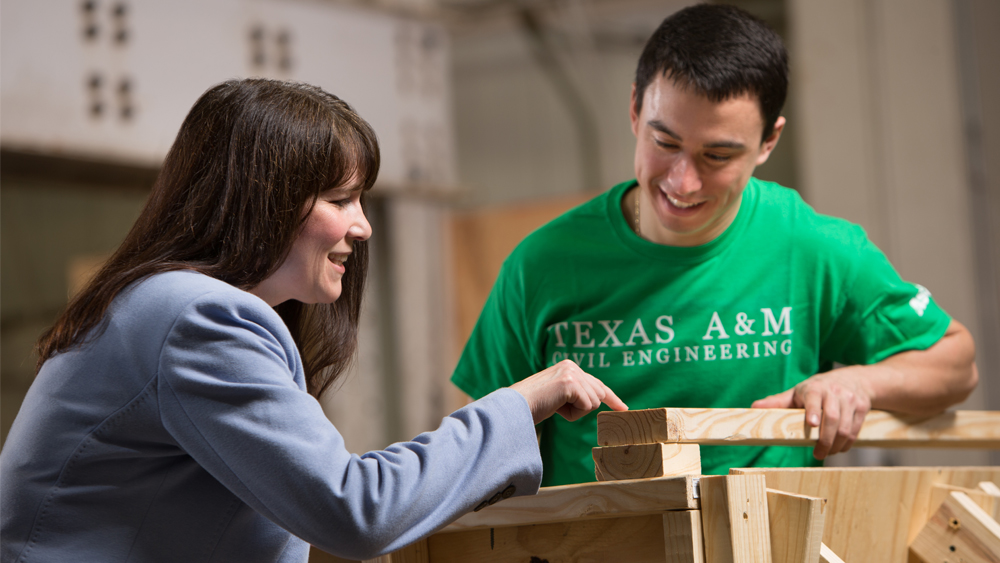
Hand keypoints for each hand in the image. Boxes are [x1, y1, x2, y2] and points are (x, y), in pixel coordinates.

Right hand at [510, 360, 627, 423]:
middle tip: (558, 406)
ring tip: (554, 406)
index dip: (612, 397)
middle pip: (598, 394)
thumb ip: (575, 393)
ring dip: (575, 412)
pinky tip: (556, 407)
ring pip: (593, 403)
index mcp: (568, 366)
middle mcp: (572, 366)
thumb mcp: (557, 396)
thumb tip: (597, 400)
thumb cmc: (533, 406)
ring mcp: (571, 373)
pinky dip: (572, 414)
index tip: (623, 408)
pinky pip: (586, 407)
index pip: (596, 383)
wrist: (515, 408)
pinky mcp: (570, 383)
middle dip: (583, 408)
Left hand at [751, 367, 874, 459]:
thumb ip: (778, 401)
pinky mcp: (862, 407)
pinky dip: (847, 443)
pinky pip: (855, 430)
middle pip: (832, 417)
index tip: (812, 424)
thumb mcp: (797, 392)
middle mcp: (833, 392)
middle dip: (825, 439)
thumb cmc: (816, 389)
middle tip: (818, 454)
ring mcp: (849, 399)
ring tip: (826, 453)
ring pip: (845, 427)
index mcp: (814, 388)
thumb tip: (753, 407)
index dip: (813, 411)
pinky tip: (838, 448)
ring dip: (836, 445)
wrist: (854, 379)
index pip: (813, 398)